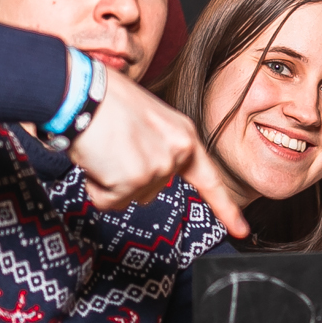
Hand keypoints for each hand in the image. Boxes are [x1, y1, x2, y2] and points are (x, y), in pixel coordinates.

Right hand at [68, 71, 248, 236]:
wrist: (79, 92)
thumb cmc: (104, 101)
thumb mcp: (147, 121)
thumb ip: (160, 148)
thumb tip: (151, 176)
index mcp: (184, 136)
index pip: (209, 179)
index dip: (226, 208)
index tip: (242, 230)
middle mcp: (178, 152)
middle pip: (151, 192)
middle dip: (126, 177)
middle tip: (113, 146)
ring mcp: (158, 166)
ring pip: (127, 198)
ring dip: (108, 180)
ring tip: (103, 148)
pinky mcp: (134, 179)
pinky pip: (108, 201)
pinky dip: (96, 185)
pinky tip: (96, 157)